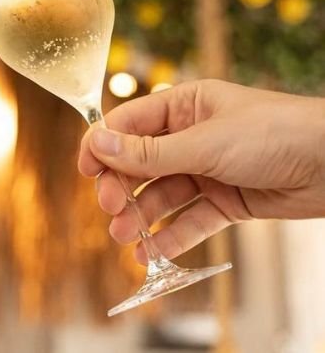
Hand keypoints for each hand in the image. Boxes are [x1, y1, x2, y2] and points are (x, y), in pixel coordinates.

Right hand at [78, 79, 324, 263]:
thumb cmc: (275, 133)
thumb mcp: (205, 143)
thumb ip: (148, 151)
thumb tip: (97, 143)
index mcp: (184, 107)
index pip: (129, 123)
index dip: (103, 146)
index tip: (85, 172)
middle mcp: (191, 136)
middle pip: (140, 164)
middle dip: (122, 188)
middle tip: (110, 210)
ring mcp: (207, 169)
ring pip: (162, 195)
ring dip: (142, 217)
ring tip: (126, 239)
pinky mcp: (225, 200)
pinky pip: (190, 219)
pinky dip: (172, 236)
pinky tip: (154, 253)